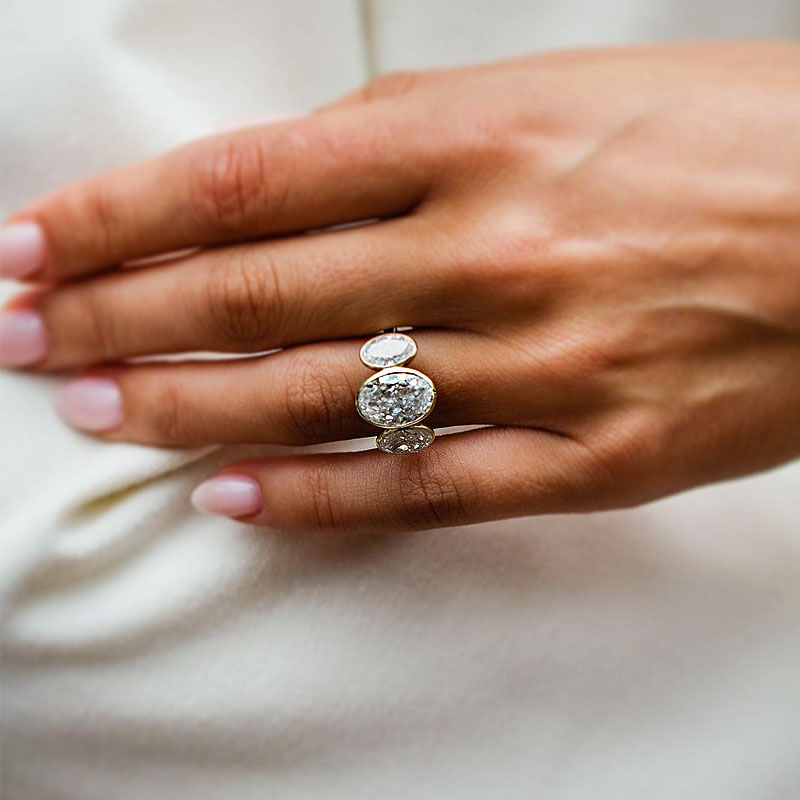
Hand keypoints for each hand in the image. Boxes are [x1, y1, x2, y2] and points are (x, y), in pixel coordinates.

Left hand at [1, 42, 798, 532]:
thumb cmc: (720, 136)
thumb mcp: (553, 95)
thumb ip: (410, 143)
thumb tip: (283, 180)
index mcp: (479, 139)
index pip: (242, 183)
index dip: (117, 217)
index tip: (30, 248)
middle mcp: (492, 252)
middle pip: (253, 295)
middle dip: (115, 318)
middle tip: (21, 344)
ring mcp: (540, 366)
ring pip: (321, 398)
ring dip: (187, 409)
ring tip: (92, 417)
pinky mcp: (590, 456)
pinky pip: (423, 488)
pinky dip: (316, 497)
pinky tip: (231, 500)